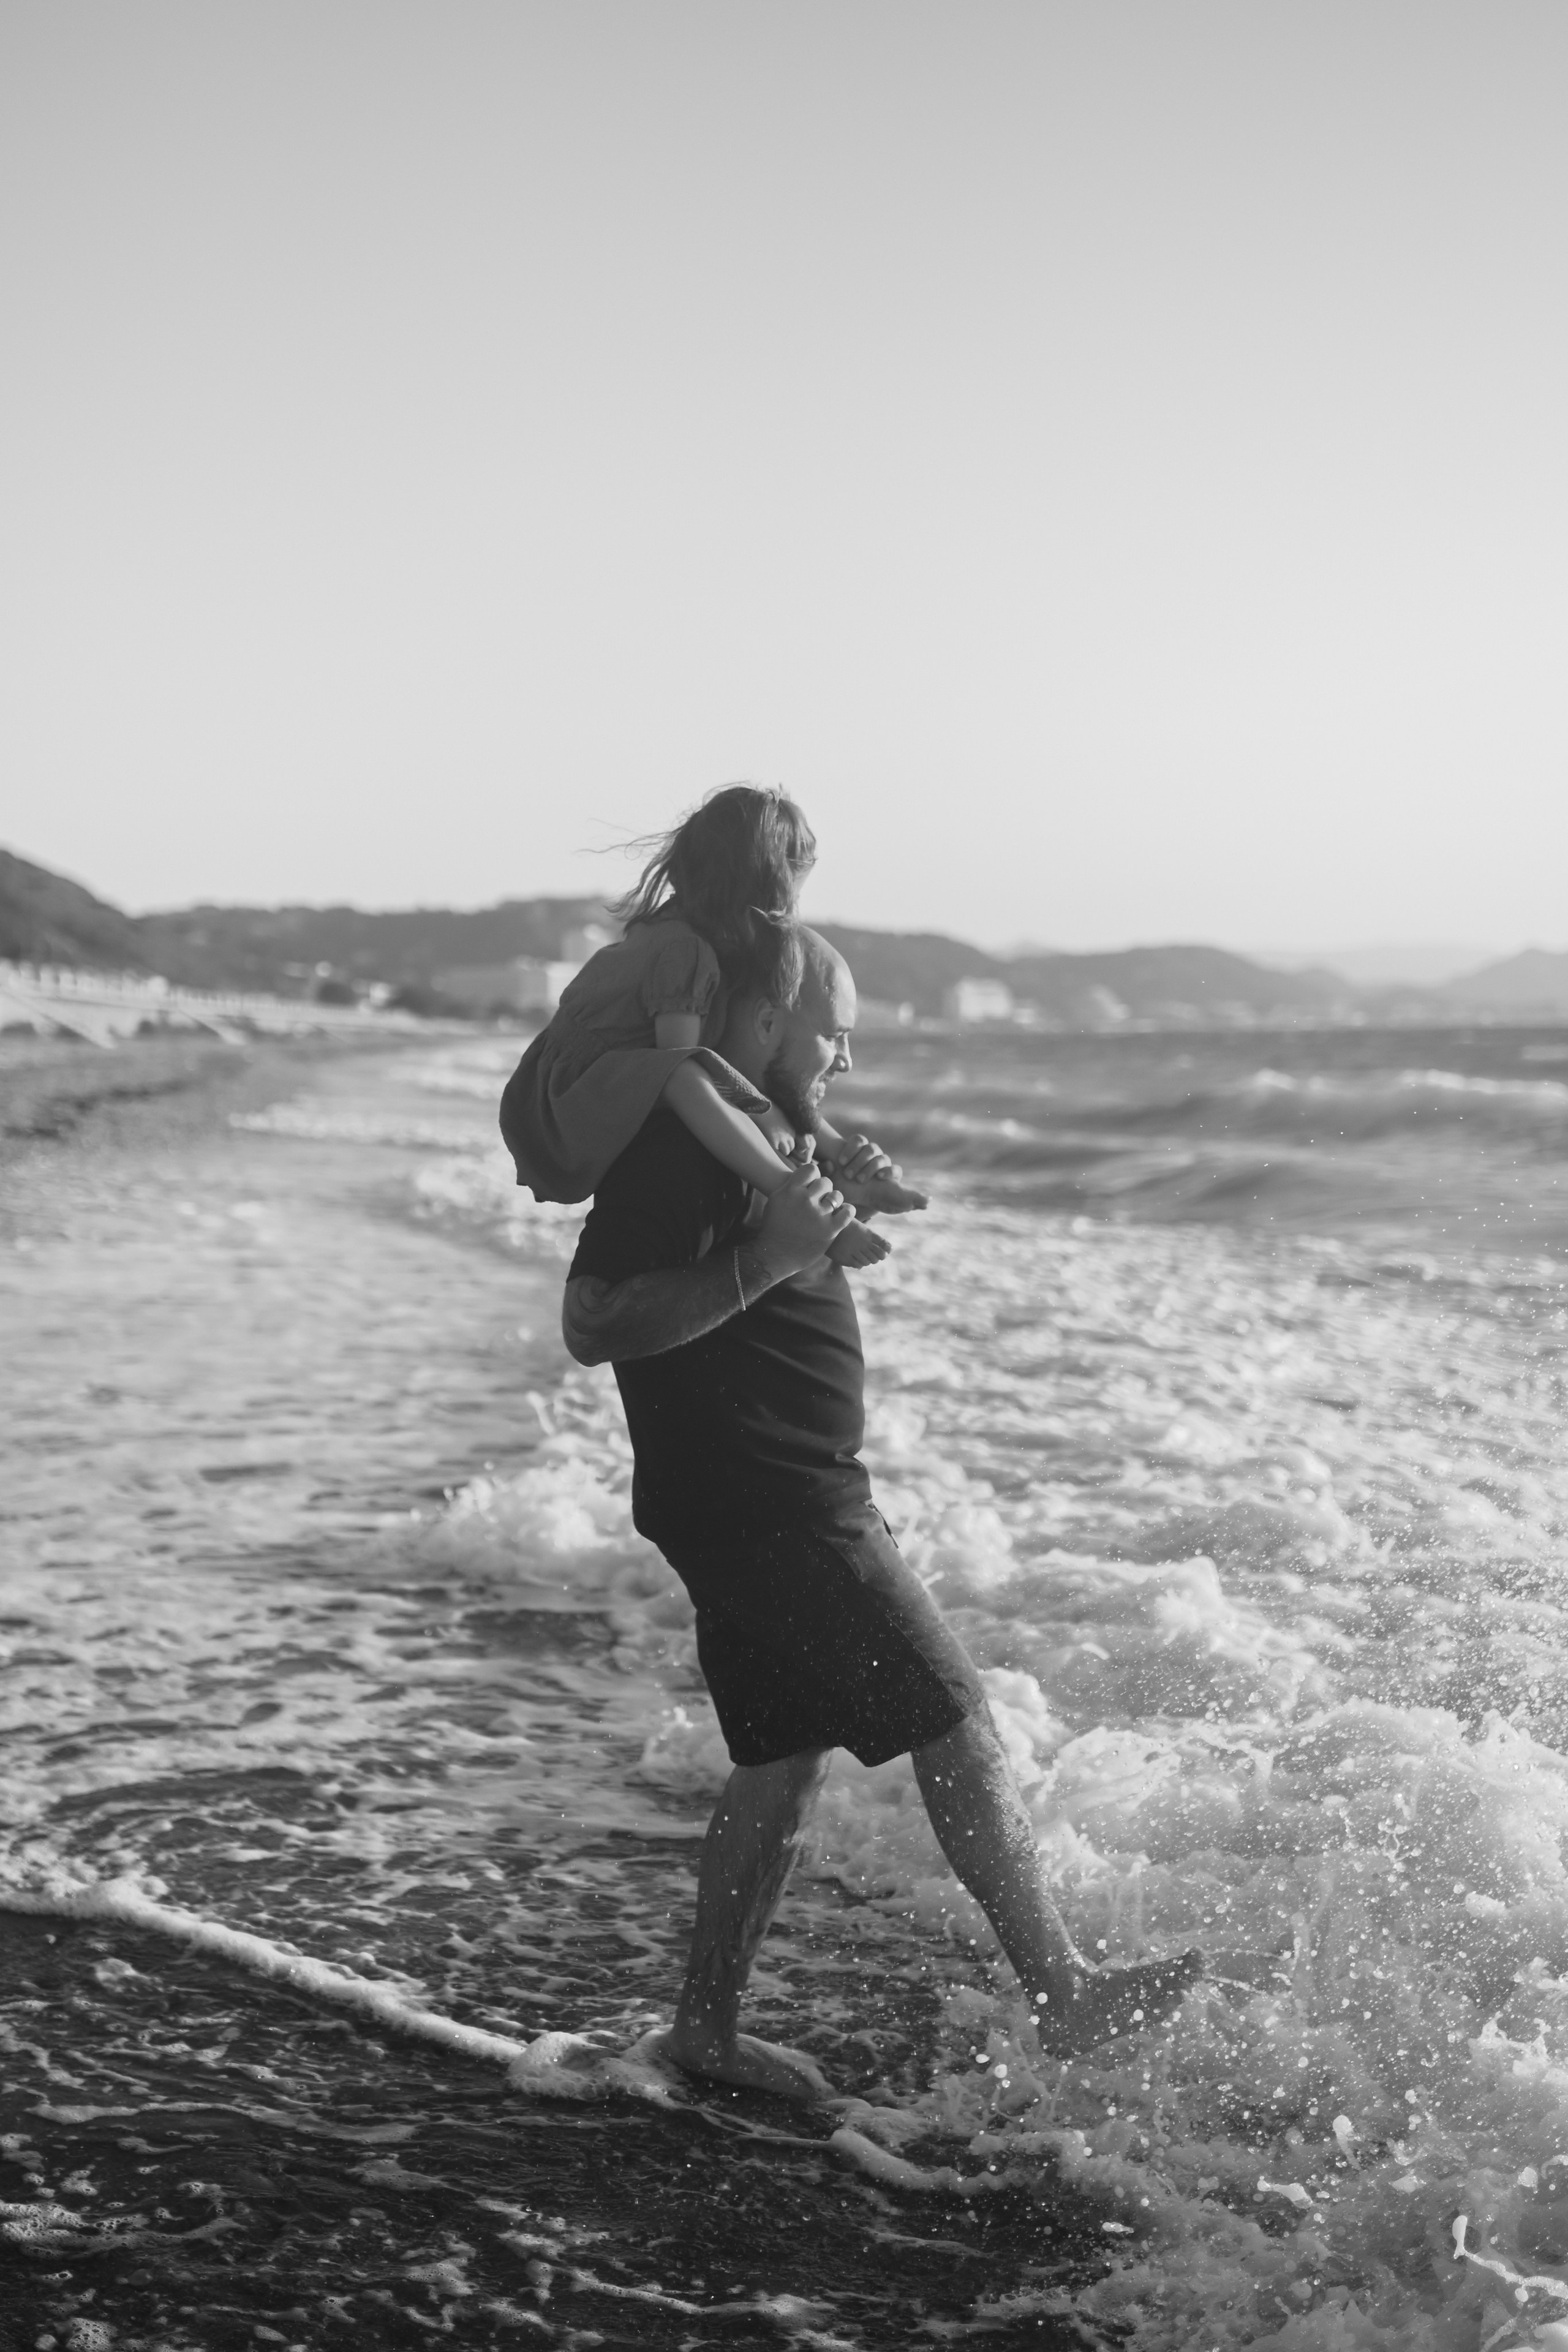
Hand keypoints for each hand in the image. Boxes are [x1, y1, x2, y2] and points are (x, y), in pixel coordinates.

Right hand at [755, 1160, 853, 1278]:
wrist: (775, 1255)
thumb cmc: (774, 1227)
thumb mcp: (776, 1199)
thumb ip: (792, 1185)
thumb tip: (808, 1173)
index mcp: (791, 1190)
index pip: (812, 1169)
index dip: (814, 1177)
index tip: (811, 1186)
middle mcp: (805, 1200)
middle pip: (825, 1182)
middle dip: (824, 1190)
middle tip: (820, 1201)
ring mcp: (818, 1215)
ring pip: (837, 1195)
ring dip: (835, 1201)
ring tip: (829, 1209)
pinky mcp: (830, 1230)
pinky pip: (848, 1212)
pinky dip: (848, 1211)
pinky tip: (843, 1213)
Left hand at [831, 1133, 898, 1185]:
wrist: (859, 1204)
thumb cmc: (844, 1189)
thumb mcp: (832, 1180)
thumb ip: (826, 1171)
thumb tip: (828, 1164)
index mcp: (859, 1150)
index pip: (859, 1140)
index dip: (850, 1148)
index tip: (841, 1162)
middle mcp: (874, 1155)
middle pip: (870, 1148)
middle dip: (858, 1161)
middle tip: (848, 1175)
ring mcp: (885, 1164)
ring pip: (882, 1158)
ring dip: (870, 1167)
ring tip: (859, 1180)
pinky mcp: (894, 1175)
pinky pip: (896, 1169)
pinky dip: (888, 1172)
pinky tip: (879, 1177)